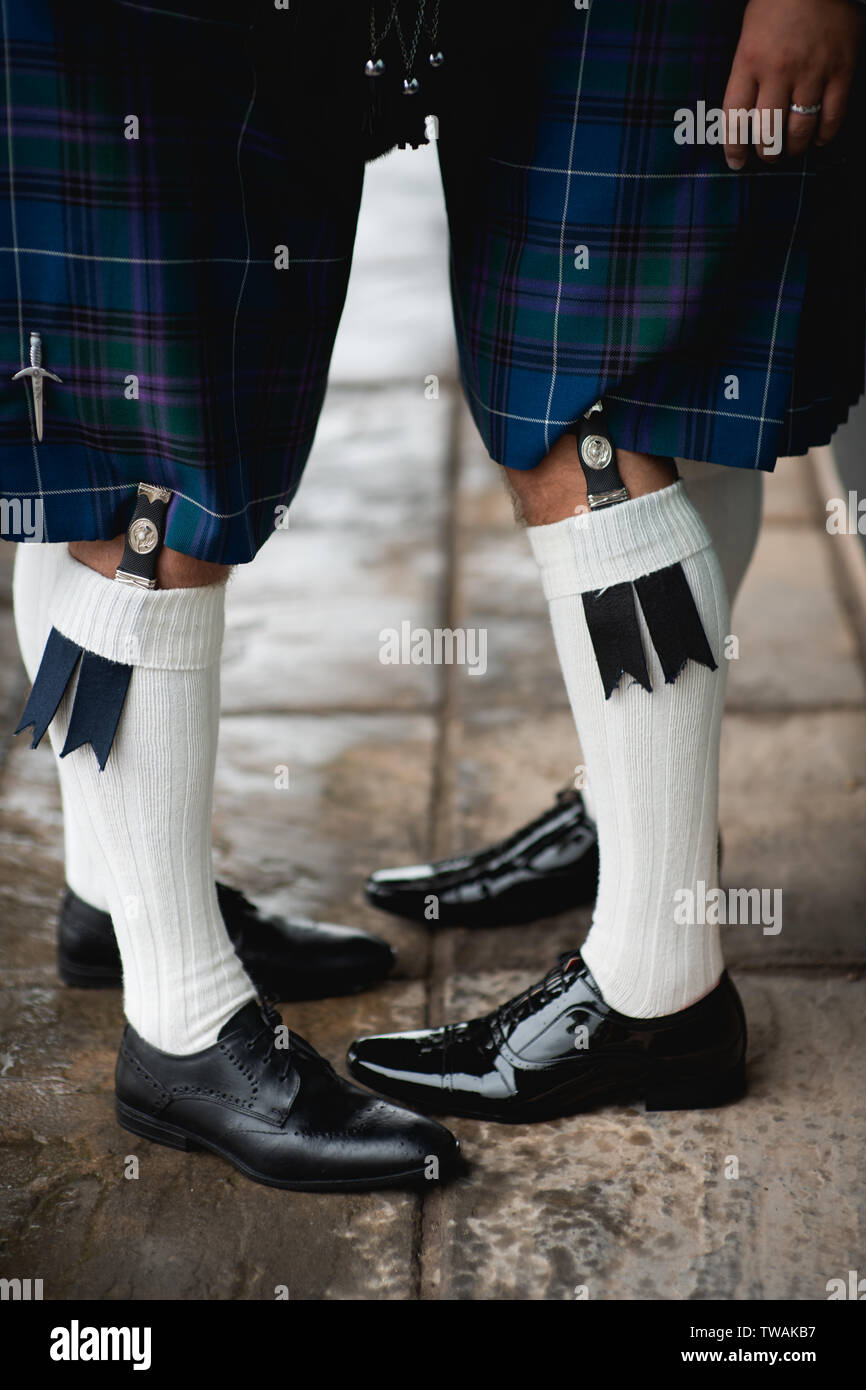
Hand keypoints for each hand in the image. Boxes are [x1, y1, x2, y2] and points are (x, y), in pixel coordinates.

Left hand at [723, 0, 863, 167]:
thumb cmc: (777, 4)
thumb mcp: (749, 35)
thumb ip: (746, 74)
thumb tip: (743, 117)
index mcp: (749, 61)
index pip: (735, 118)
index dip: (734, 147)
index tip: (736, 162)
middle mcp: (779, 70)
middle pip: (768, 131)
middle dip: (767, 153)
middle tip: (769, 155)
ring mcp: (812, 70)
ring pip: (800, 129)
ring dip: (794, 147)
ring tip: (791, 149)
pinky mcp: (841, 68)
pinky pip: (833, 115)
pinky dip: (824, 134)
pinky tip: (818, 138)